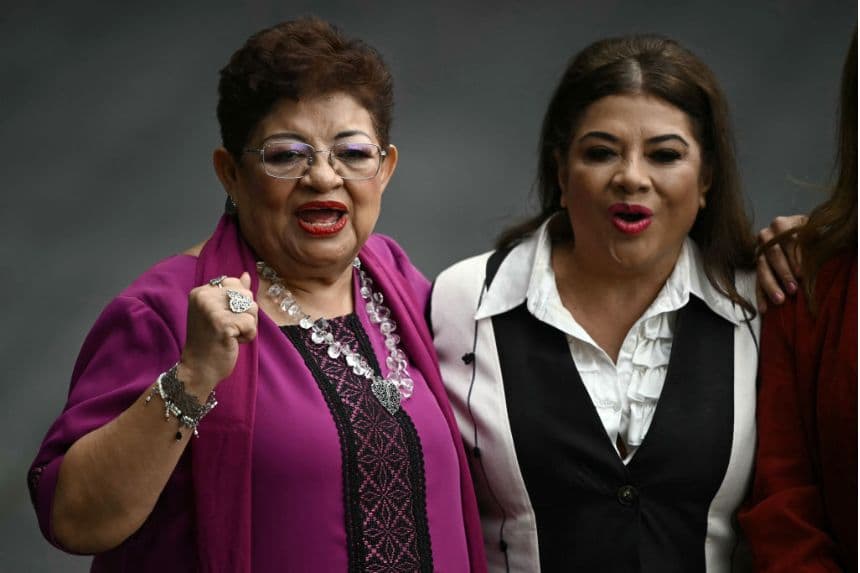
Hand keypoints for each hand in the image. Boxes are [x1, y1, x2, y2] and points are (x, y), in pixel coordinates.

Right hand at [179, 272, 257, 394]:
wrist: (198, 369)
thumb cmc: (210, 342)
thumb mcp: (219, 313)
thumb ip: (233, 293)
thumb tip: (247, 274)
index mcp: (201, 291)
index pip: (235, 284)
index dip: (238, 303)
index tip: (222, 319)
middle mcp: (204, 296)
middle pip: (247, 296)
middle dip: (245, 315)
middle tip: (228, 329)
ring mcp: (212, 309)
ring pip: (252, 308)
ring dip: (248, 326)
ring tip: (230, 335)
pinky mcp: (223, 324)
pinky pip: (251, 324)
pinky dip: (248, 336)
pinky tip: (232, 342)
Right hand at [755, 215, 806, 312]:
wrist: (797, 234)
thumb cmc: (809, 235)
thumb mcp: (812, 233)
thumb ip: (812, 241)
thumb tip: (816, 257)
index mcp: (782, 224)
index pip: (787, 241)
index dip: (795, 258)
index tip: (802, 274)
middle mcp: (766, 235)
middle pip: (773, 254)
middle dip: (783, 273)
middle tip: (793, 289)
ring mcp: (759, 250)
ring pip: (762, 268)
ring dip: (770, 285)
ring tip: (780, 300)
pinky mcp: (756, 265)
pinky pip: (755, 279)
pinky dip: (760, 295)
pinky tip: (763, 308)